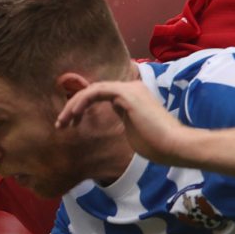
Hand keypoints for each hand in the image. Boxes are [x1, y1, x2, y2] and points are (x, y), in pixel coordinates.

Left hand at [57, 81, 199, 165]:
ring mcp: (129, 89)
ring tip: (62, 121)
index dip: (82, 105)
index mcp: (132, 95)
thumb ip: (123, 120)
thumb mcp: (134, 131)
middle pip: (94, 90)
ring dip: (74, 105)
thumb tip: (113, 118)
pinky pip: (97, 91)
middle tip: (61, 123)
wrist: (174, 145)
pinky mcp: (126, 94)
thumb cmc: (157, 144)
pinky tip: (74, 114)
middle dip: (74, 105)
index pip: (101, 94)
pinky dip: (82, 101)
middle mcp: (131, 87)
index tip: (71, 123)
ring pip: (93, 89)